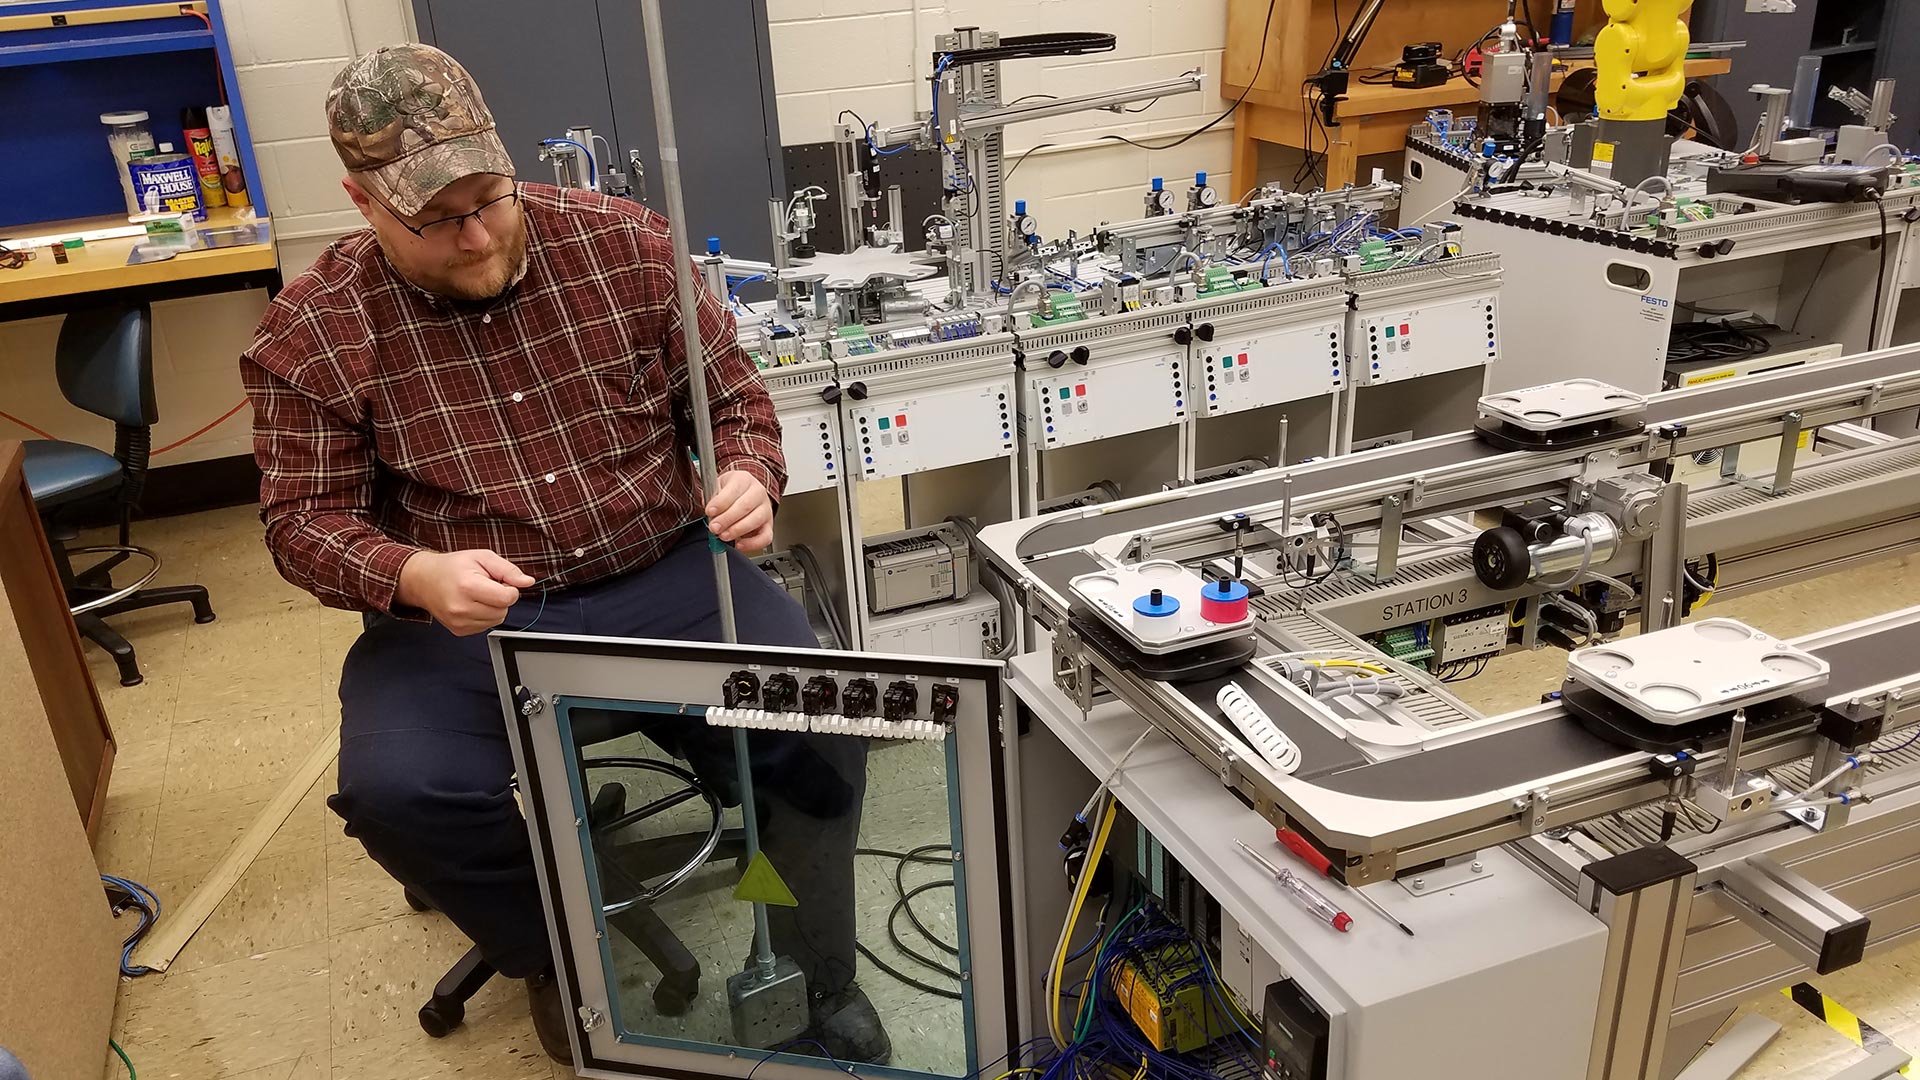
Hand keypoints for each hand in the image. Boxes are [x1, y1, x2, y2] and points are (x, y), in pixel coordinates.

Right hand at [395, 549, 534, 634]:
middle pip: (503, 610)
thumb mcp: (482, 557)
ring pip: (496, 620)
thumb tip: (528, 582)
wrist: (424, 580)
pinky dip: (484, 616)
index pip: (507, 598)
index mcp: (468, 587)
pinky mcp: (459, 631)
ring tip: (478, 594)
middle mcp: (461, 608)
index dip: (510, 589)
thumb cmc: (453, 567)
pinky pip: (486, 626)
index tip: (500, 581)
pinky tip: (472, 604)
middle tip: (486, 586)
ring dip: (493, 608)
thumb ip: (508, 570)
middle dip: (501, 598)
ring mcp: (459, 622)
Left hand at [705, 470, 773, 552]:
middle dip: (727, 519)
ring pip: (755, 520)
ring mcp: (766, 509)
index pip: (734, 489)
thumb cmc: (730, 492)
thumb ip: (712, 498)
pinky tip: (739, 544)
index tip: (709, 511)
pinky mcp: (769, 525)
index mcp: (744, 480)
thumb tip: (709, 513)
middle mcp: (758, 492)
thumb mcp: (718, 487)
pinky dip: (752, 544)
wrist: (745, 494)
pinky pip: (765, 537)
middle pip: (745, 506)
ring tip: (723, 536)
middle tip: (714, 528)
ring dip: (737, 530)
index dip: (721, 502)